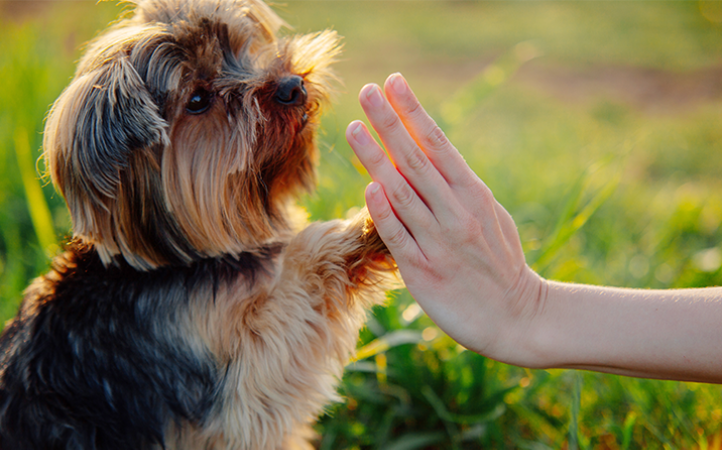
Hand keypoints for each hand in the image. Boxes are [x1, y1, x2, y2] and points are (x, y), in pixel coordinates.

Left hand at [346, 73, 545, 365]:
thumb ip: (459, 189)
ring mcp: (441, 242)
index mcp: (475, 195)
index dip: (413, 112)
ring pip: (403, 193)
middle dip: (390, 123)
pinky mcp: (425, 273)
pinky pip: (400, 237)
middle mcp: (457, 213)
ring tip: (354, 128)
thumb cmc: (501, 264)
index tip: (393, 82)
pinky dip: (384, 211)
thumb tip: (428, 158)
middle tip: (366, 91)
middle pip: (416, 160)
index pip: (438, 144)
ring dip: (376, 158)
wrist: (518, 319)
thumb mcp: (490, 217)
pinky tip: (369, 186)